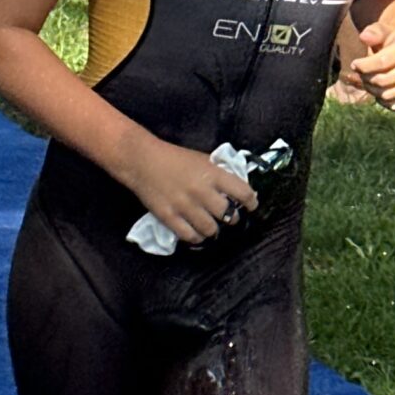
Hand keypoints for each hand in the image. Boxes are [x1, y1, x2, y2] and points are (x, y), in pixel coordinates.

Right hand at [127, 143, 257, 245]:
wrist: (142, 160)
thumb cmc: (174, 158)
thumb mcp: (202, 159)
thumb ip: (219, 174)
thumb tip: (236, 190)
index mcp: (212, 174)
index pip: (243, 192)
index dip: (251, 202)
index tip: (252, 206)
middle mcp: (201, 191)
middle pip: (228, 215)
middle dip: (232, 218)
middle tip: (229, 217)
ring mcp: (185, 206)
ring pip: (211, 229)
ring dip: (214, 230)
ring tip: (212, 227)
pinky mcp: (169, 217)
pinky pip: (190, 236)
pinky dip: (196, 237)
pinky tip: (196, 233)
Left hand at [347, 21, 394, 110]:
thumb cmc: (391, 41)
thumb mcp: (382, 31)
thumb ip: (373, 32)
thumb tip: (364, 37)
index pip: (382, 62)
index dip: (364, 66)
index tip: (354, 64)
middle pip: (383, 81)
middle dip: (366, 79)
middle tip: (361, 74)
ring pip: (387, 95)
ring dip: (373, 91)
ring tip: (370, 81)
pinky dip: (383, 101)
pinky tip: (380, 90)